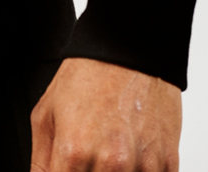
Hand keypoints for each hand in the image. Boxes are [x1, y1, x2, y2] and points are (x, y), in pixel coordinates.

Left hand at [30, 57, 180, 170]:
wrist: (130, 49)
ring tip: (111, 150)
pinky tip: (132, 153)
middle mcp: (109, 163)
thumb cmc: (88, 75)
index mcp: (74, 151)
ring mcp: (141, 165)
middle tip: (90, 155)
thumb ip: (40, 160)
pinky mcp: (167, 163)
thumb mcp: (46, 112)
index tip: (66, 169)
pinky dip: (141, 171)